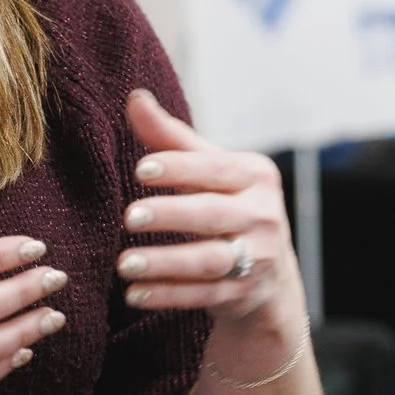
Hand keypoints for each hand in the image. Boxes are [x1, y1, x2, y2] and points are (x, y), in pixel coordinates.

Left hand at [115, 90, 308, 372]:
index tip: (141, 170)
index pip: (215, 168)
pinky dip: (168, 296)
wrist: (270, 273)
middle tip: (130, 217)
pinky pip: (203, 297)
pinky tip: (135, 294)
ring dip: (166, 263)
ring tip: (124, 264)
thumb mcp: (209, 170)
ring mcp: (258, 258)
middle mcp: (263, 215)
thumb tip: (134, 97)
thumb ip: (171, 138)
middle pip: (213, 215)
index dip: (180, 168)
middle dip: (172, 216)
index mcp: (256, 176)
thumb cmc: (229, 205)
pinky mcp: (244, 294)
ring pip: (209, 261)